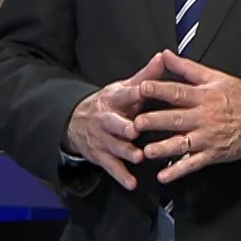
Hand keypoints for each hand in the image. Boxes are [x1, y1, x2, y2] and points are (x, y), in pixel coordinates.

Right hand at [63, 52, 170, 190]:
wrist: (77, 121)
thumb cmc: (110, 104)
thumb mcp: (124, 88)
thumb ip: (146, 76)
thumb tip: (163, 57)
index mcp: (113, 99)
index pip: (125, 95)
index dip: (133, 94)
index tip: (142, 92)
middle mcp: (106, 119)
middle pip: (114, 123)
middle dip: (123, 127)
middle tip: (134, 131)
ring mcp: (102, 138)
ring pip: (113, 146)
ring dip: (125, 152)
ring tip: (138, 157)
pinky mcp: (101, 155)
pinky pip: (111, 167)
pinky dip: (121, 176)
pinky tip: (131, 183)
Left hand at [135, 50, 240, 184]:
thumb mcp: (216, 77)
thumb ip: (187, 67)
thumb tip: (167, 55)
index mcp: (204, 97)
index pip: (178, 92)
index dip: (159, 90)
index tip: (142, 88)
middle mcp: (204, 118)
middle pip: (176, 119)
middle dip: (156, 121)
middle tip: (137, 123)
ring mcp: (208, 138)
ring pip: (182, 144)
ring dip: (164, 148)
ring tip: (147, 151)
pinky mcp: (213, 154)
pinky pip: (193, 164)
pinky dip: (178, 171)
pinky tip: (164, 176)